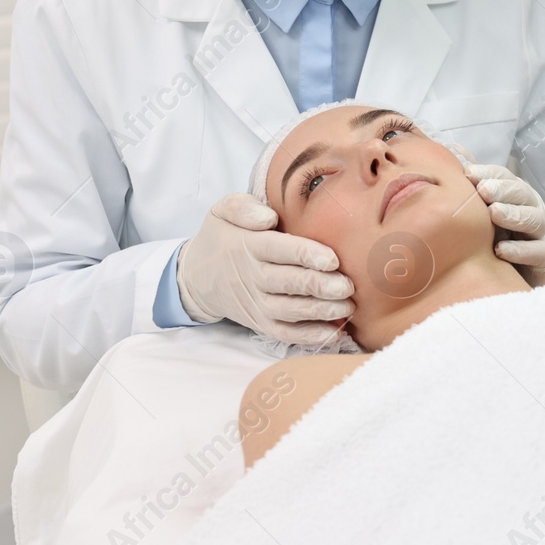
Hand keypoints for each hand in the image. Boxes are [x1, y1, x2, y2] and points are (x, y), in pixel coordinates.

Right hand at [176, 192, 353, 347]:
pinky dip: (309, 336)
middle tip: (348, 286)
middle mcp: (254, 277)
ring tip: (347, 306)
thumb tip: (268, 217)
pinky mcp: (260, 322)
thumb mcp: (222, 211)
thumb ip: (243, 207)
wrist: (196, 277)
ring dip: (321, 312)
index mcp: (249, 246)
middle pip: (290, 283)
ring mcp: (257, 303)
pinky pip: (285, 333)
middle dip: (321, 286)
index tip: (332, 260)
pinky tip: (334, 333)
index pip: (280, 250)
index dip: (307, 255)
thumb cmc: (222, 238)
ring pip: (291, 311)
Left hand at [463, 163, 544, 286]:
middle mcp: (533, 207)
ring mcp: (542, 232)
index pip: (505, 176)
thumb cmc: (513, 232)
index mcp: (518, 193)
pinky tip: (500, 250)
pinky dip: (518, 250)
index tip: (469, 173)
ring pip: (531, 219)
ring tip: (494, 213)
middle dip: (502, 189)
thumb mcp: (496, 206)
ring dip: (512, 215)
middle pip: (521, 193)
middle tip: (483, 189)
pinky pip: (535, 252)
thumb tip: (456, 150)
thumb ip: (479, 181)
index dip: (489, 173)